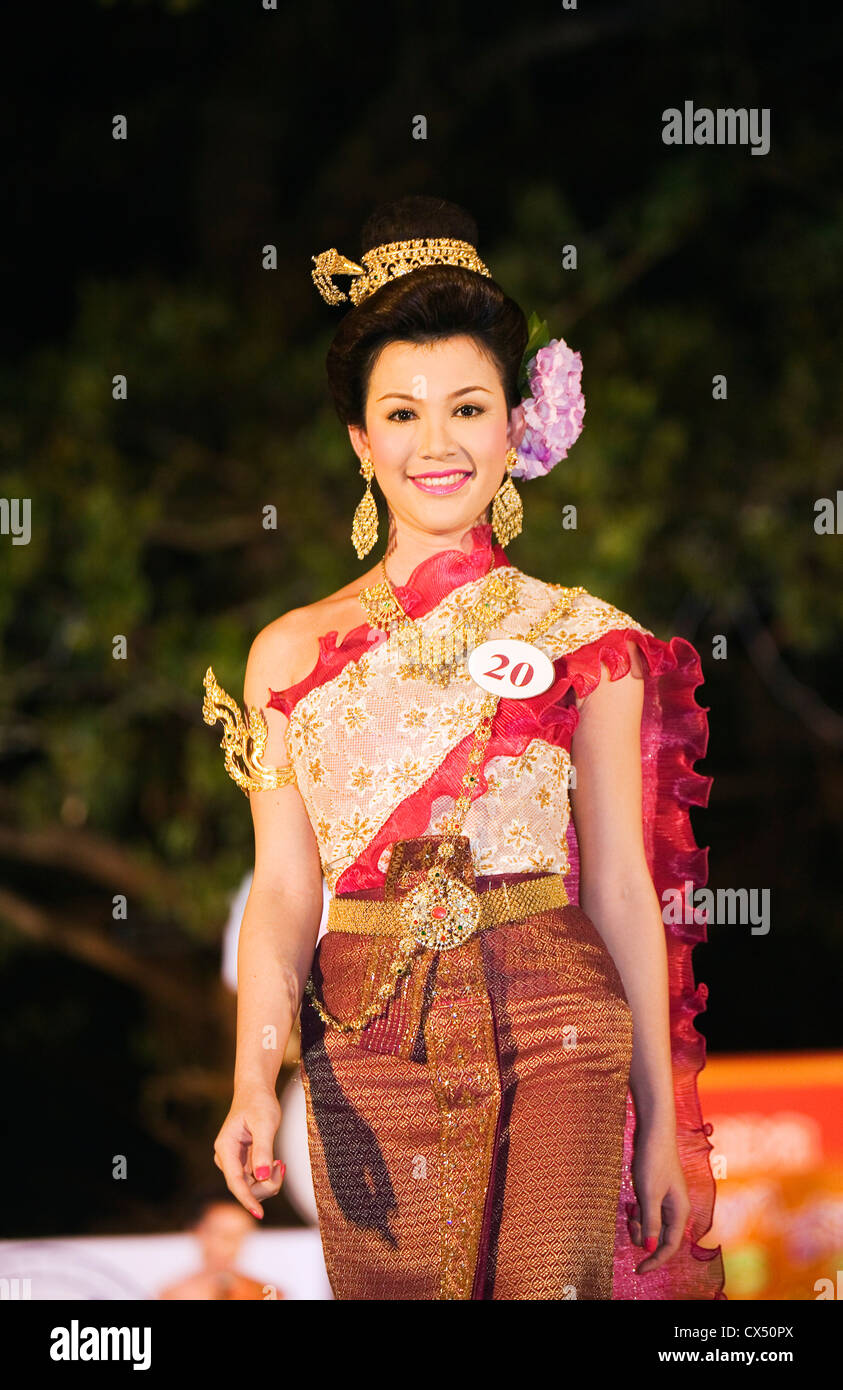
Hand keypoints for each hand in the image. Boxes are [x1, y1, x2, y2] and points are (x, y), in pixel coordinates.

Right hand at [213, 1087, 284, 1219]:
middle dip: (266, 1184)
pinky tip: (277, 1162)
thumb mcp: (265, 1124)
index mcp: (225, 1148)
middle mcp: (226, 1158)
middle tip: (282, 1164)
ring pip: (251, 1186)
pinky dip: (269, 1175)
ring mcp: (234, 1162)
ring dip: (269, 1180)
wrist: (255, 1092)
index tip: (260, 1214)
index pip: (235, 1181)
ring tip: (280, 1161)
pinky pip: (256, 1179)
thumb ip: (263, 1151)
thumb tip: (261, 1177)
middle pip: (245, 1187)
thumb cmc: (259, 1103)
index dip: (247, 1199)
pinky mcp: (242, 1163)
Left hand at [628, 1121, 689, 1273]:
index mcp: (679, 1212)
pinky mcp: (658, 1192)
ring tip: (630, 1212)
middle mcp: (676, 1209)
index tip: (638, 1270)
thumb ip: (650, 1223)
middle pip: (660, 1237)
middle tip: (630, 1224)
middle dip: (644, 1238)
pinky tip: (632, 1204)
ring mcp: (667, 1200)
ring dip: (640, 1225)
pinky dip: (639, 1213)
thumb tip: (650, 1248)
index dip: (655, 1261)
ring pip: (653, 1225)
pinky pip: (649, 1212)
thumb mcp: (649, 1194)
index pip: (669, 1246)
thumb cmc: (653, 1161)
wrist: (654, 1132)